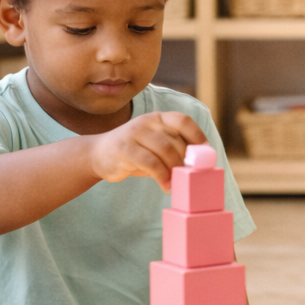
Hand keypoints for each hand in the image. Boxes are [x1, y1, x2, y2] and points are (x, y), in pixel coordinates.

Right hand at [88, 112, 205, 190]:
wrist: (97, 155)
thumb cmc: (136, 153)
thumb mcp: (156, 146)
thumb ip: (175, 149)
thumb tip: (202, 164)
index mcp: (159, 118)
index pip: (183, 121)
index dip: (198, 137)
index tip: (206, 155)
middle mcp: (147, 122)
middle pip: (176, 141)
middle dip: (186, 162)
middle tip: (191, 177)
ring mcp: (134, 133)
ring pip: (165, 151)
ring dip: (175, 171)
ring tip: (178, 184)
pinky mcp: (124, 148)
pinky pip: (150, 163)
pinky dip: (162, 176)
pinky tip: (166, 186)